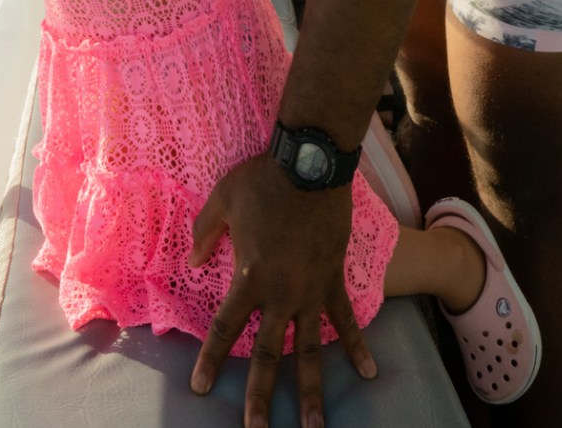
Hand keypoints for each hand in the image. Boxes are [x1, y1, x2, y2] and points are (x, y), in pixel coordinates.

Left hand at [188, 154, 373, 427]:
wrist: (312, 163)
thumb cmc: (263, 179)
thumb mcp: (222, 199)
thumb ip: (205, 232)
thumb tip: (193, 261)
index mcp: (250, 276)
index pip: (226, 328)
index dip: (212, 360)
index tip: (201, 389)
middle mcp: (282, 293)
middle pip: (269, 355)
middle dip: (261, 397)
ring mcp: (312, 291)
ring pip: (312, 351)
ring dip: (312, 391)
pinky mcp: (335, 280)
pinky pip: (346, 320)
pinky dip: (358, 346)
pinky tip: (368, 374)